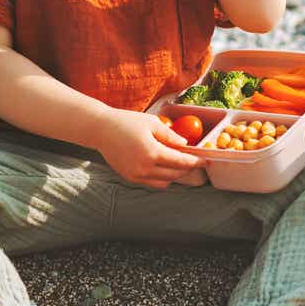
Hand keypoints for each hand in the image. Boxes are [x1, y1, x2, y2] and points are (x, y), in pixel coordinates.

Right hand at [93, 108, 208, 188]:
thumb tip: (184, 144)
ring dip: (175, 175)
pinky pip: (152, 183)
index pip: (180, 162)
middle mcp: (145, 168)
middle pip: (175, 174)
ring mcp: (136, 175)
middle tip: (194, 161)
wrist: (100, 130)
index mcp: (152, 153)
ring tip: (180, 164)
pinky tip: (165, 167)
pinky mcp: (130, 177)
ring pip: (164, 182)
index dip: (195, 162)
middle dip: (187, 169)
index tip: (204, 161)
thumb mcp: (152, 123)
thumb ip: (170, 135)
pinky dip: (162, 178)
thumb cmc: (126, 122)